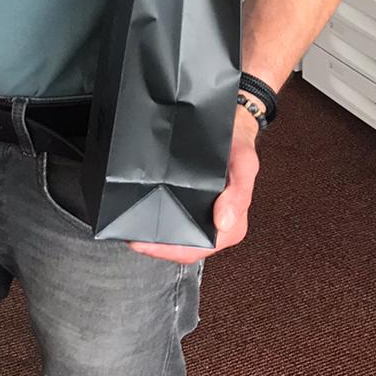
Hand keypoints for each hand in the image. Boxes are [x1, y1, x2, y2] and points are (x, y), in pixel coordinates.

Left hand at [130, 101, 261, 265]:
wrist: (233, 125)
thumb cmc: (238, 147)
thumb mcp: (245, 164)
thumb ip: (239, 193)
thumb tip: (224, 222)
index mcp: (231, 225)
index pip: (197, 249)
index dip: (169, 250)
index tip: (144, 242)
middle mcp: (214, 224)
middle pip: (181, 247)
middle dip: (155, 246)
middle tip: (129, 235)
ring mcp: (200, 216)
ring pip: (174, 236)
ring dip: (153, 236)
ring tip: (129, 225)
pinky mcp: (189, 203)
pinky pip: (171, 218)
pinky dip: (155, 219)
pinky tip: (139, 211)